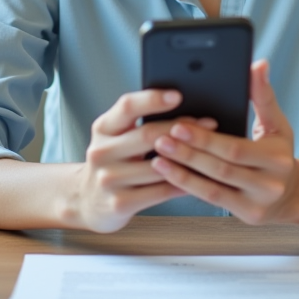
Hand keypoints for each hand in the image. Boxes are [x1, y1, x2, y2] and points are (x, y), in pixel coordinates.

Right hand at [72, 88, 216, 232]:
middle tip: (209, 123)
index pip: (127, 106)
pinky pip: (160, 191)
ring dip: (188, 158)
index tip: (178, 95)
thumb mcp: (116, 137)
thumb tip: (182, 109)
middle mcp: (101, 151)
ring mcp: (109, 179)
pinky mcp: (119, 203)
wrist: (88, 201)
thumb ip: (138, 122)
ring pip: (158, 166)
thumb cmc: (113, 162)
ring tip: (210, 152)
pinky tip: (199, 178)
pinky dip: (182, 184)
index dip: (152, 99)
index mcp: (103, 128)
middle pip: (147, 134)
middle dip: (182, 128)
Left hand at [149, 60, 298, 224]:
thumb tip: (258, 64)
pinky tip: (169, 175)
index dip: (205, 138)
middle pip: (221, 168)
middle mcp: (270, 184)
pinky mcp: (247, 215)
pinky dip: (189, 187)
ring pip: (213, 188)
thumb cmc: (278, 152)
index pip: (235, 148)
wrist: (292, 194)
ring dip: (182, 173)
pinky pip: (212, 200)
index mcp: (277, 158)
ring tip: (157, 157)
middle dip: (188, 153)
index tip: (178, 124)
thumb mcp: (277, 124)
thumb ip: (263, 95)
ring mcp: (258, 204)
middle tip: (160, 138)